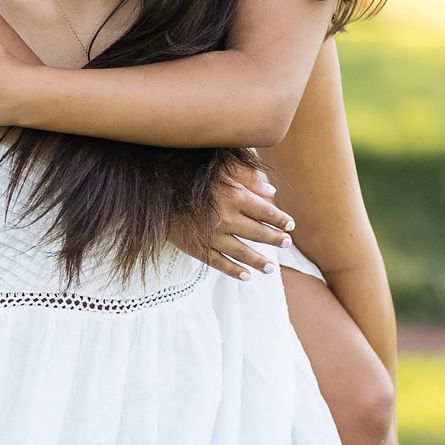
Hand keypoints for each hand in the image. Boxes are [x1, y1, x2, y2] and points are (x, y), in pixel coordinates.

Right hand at [175, 159, 295, 279]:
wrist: (154, 191)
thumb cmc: (188, 174)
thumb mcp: (220, 168)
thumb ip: (247, 177)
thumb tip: (272, 192)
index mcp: (234, 197)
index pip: (265, 212)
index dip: (280, 219)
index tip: (290, 225)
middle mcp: (226, 219)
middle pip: (258, 233)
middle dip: (275, 239)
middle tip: (287, 244)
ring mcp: (212, 236)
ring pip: (242, 252)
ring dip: (259, 261)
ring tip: (271, 268)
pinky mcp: (197, 247)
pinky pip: (219, 263)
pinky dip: (233, 271)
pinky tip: (245, 276)